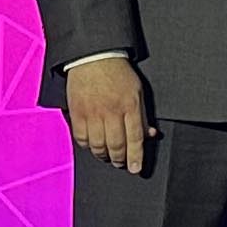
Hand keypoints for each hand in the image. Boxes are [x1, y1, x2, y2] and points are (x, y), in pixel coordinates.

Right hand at [66, 58, 156, 173]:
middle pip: (116, 145)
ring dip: (104, 155)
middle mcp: (111, 111)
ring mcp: (92, 113)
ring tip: (108, 156)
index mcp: (129, 106)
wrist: (93, 57)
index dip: (135, 157)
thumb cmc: (118, 73)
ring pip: (98, 145)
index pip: (135, 138)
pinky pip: (81, 138)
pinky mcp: (77, 113)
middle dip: (120, 159)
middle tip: (121, 163)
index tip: (135, 168)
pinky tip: (93, 145)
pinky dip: (87, 146)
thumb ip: (143, 115)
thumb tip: (149, 134)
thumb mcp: (138, 91)